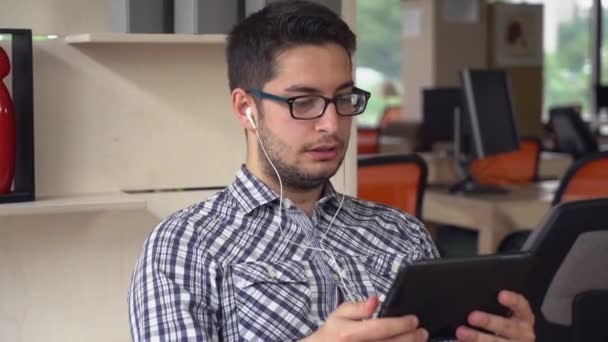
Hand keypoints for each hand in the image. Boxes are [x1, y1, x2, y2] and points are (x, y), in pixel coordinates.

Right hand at [302, 295, 427, 341]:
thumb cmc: (332, 334)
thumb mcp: (339, 315)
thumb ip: (358, 307)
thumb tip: (375, 300)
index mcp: (351, 334)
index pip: (382, 328)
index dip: (401, 324)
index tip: (414, 320)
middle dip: (412, 337)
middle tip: (422, 331)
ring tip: (419, 340)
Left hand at [455, 290, 534, 340]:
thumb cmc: (506, 323)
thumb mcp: (506, 313)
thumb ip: (493, 305)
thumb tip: (472, 296)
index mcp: (525, 318)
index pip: (521, 306)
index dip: (513, 301)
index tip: (501, 295)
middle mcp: (523, 333)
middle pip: (506, 327)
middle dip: (488, 321)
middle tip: (472, 317)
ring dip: (477, 338)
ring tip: (461, 332)